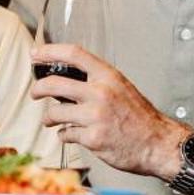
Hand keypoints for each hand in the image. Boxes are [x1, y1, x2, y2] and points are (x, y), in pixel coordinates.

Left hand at [30, 43, 180, 177]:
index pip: (74, 54)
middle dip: (38, 88)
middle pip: (54, 83)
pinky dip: (65, 135)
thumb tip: (66, 79)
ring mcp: (95, 117)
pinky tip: (72, 135)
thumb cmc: (140, 117)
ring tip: (51, 121)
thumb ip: (97, 82)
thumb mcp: (122, 88)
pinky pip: (66, 134)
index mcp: (108, 76)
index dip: (50, 51)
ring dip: (49, 118)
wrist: (158, 143)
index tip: (36, 54)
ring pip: (55, 113)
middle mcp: (100, 93)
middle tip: (35, 93)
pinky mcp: (92, 139)